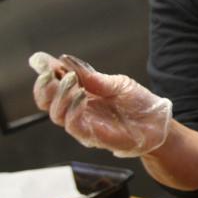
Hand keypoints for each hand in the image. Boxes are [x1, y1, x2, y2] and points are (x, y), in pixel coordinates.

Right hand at [29, 52, 171, 157]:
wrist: (157, 122)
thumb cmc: (138, 103)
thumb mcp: (118, 84)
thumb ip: (94, 78)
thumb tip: (67, 61)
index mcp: (81, 94)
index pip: (54, 86)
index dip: (46, 75)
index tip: (40, 61)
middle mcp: (77, 110)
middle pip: (47, 101)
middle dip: (44, 86)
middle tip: (49, 73)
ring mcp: (84, 124)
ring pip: (56, 114)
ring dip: (59, 96)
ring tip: (71, 81)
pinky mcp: (92, 136)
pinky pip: (73, 126)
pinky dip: (72, 111)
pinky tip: (80, 97)